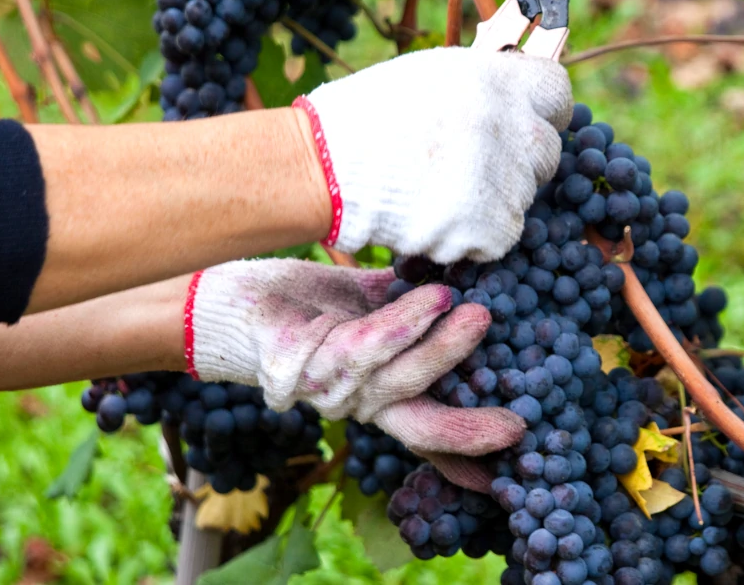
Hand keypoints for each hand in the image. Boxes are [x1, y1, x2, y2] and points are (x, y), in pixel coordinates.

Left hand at [187, 258, 523, 480]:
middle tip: (516, 427)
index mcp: (373, 394)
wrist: (227, 302)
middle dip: (469, 434)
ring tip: (479, 312)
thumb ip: (405, 306)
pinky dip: (406, 321)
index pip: (425, 428)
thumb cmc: (300, 304)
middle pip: (420, 428)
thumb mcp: (362, 305)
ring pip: (400, 379)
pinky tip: (433, 294)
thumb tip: (462, 281)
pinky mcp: (306, 364)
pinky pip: (368, 346)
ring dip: (444, 348)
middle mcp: (355, 402)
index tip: (509, 461)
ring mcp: (330, 388)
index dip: (465, 451)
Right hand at [299, 46, 572, 262]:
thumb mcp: (432, 75)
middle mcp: (510, 126)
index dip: (541, 110)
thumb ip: (486, 84)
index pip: (558, 93)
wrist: (323, 166)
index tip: (522, 121)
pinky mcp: (489, 227)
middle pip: (546, 152)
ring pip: (522, 198)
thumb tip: (520, 96)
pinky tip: (434, 217)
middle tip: (467, 165)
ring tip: (436, 190)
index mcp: (497, 80)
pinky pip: (501, 236)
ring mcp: (504, 179)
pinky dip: (474, 236)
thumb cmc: (367, 116)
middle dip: (516, 161)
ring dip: (491, 200)